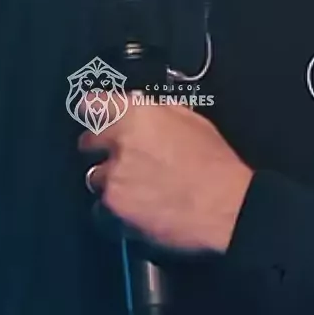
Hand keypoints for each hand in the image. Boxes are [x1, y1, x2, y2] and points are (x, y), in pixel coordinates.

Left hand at [78, 102, 253, 254]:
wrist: (225, 205)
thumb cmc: (214, 163)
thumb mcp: (189, 119)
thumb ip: (156, 111)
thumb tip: (139, 108)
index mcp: (136, 114)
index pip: (93, 104)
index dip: (91, 110)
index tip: (89, 114)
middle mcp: (120, 142)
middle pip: (88, 141)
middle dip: (100, 148)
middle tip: (119, 157)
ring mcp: (114, 176)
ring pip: (95, 177)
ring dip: (109, 181)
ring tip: (135, 188)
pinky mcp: (115, 208)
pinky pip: (101, 208)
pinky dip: (113, 210)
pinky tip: (135, 209)